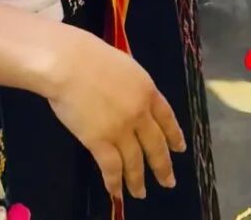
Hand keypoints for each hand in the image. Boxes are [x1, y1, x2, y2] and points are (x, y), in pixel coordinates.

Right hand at [45, 26, 184, 201]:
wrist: (70, 63)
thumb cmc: (92, 56)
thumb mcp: (125, 65)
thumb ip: (133, 86)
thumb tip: (133, 97)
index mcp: (147, 89)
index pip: (167, 117)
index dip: (174, 135)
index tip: (179, 149)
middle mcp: (139, 112)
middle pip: (155, 144)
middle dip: (163, 166)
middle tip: (168, 182)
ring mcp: (121, 129)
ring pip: (135, 161)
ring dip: (138, 180)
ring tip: (141, 193)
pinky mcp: (100, 142)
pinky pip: (111, 168)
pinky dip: (114, 183)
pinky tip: (116, 193)